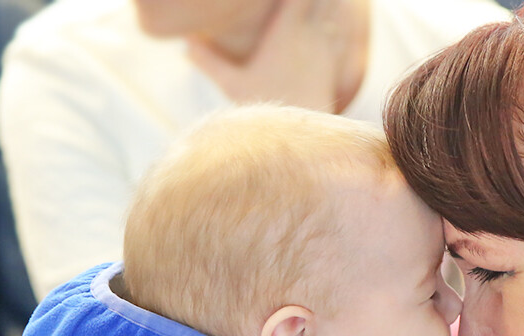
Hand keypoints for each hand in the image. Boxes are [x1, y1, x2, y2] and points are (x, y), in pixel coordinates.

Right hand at [187, 0, 350, 111]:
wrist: (302, 135)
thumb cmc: (265, 106)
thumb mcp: (232, 83)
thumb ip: (208, 61)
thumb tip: (184, 46)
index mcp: (287, 31)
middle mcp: (311, 36)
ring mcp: (327, 48)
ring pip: (334, 10)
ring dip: (327, 1)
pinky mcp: (334, 61)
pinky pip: (339, 30)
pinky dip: (335, 18)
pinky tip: (331, 12)